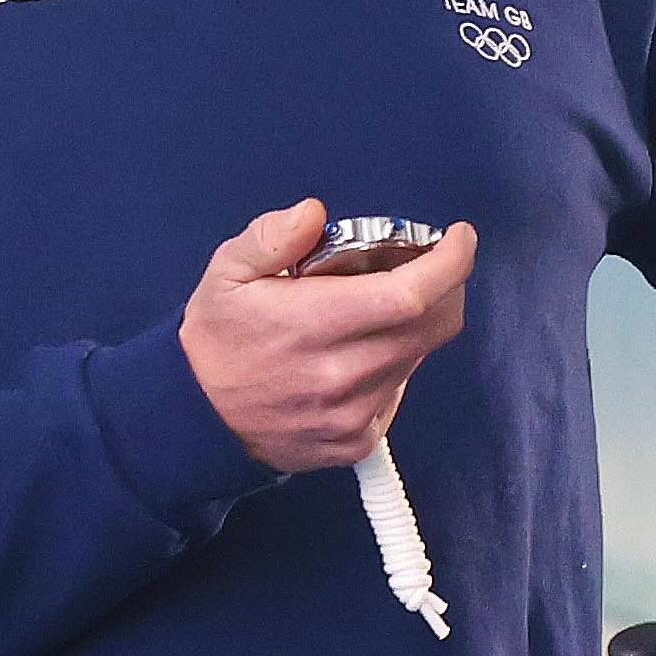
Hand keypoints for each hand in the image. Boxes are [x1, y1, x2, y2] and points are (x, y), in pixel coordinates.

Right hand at [181, 199, 475, 471]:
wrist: (197, 420)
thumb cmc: (217, 339)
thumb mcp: (226, 272)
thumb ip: (271, 237)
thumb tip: (315, 214)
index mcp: (313, 325)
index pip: (409, 295)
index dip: (449, 264)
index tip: (459, 238)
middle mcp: (342, 375)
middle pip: (432, 327)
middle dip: (443, 288)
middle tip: (424, 265)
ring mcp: (354, 414)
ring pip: (417, 358)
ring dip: (412, 326)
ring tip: (374, 309)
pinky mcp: (358, 441)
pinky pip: (398, 392)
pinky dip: (393, 364)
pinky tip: (357, 354)